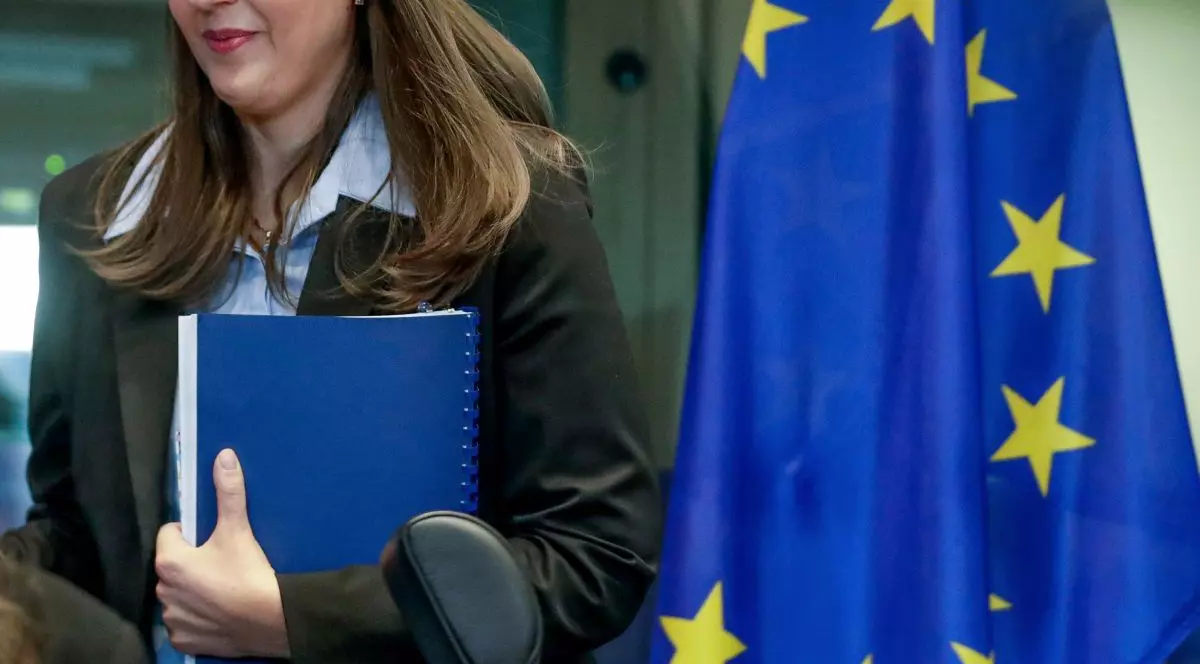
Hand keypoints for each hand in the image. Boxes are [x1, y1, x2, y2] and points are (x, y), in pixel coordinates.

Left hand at [155, 449, 289, 658]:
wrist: (270, 620)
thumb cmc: (248, 573)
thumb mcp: (238, 529)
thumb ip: (228, 491)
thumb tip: (223, 456)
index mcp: (170, 560)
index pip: (170, 533)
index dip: (191, 533)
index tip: (213, 540)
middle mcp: (162, 591)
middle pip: (173, 565)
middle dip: (191, 563)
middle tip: (222, 564)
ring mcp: (172, 618)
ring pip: (178, 594)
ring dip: (192, 591)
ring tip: (222, 589)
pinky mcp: (184, 640)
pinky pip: (184, 623)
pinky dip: (198, 618)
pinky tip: (218, 612)